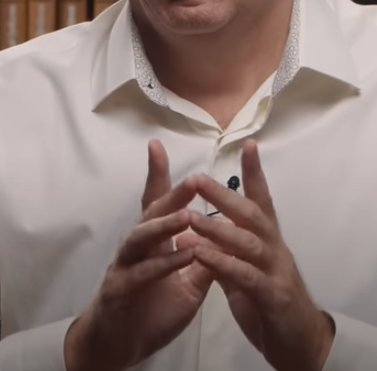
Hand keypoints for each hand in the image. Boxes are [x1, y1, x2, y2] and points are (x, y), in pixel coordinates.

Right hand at [64, 139, 216, 370]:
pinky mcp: (120, 291)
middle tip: (192, 180)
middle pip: (150, 213)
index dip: (159, 175)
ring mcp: (125, 267)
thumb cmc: (151, 309)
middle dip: (170, 195)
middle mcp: (135, 247)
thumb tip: (225, 240)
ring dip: (165, 225)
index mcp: (152, 242)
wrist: (119, 346)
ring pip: (140, 238)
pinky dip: (163, 264)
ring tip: (187, 215)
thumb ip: (202, 262)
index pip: (156, 202)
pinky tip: (183, 256)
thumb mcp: (185, 285)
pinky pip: (142, 274)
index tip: (158, 146)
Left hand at [190, 139, 334, 370]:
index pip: (262, 199)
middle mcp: (274, 248)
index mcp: (268, 239)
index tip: (248, 144)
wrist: (298, 343)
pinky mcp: (273, 297)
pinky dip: (222, 262)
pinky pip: (245, 276)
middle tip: (197, 178)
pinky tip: (200, 254)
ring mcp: (276, 271)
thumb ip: (222, 250)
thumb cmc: (268, 301)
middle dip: (224, 195)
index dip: (255, 172)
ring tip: (190, 217)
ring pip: (248, 241)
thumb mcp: (243, 271)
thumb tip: (192, 232)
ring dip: (217, 227)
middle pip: (251, 213)